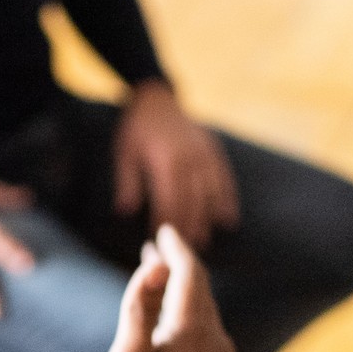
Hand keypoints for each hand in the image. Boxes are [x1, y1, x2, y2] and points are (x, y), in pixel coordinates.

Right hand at [99, 225, 237, 351]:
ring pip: (205, 317)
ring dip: (184, 296)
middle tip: (158, 251)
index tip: (164, 232)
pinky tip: (176, 334)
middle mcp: (216, 345)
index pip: (189, 273)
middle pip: (200, 292)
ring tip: (163, 286)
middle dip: (179, 268)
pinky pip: (207, 340)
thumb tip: (156, 268)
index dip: (174, 249)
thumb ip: (139, 309)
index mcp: (193, 332)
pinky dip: (190, 322)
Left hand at [113, 80, 238, 249]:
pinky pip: (224, 179)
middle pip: (192, 201)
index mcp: (166, 160)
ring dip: (208, 219)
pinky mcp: (213, 151)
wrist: (156, 98)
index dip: (166, 222)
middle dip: (188, 227)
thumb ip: (127, 182)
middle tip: (184, 253)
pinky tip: (228, 220)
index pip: (169, 200)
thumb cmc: (136, 128)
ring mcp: (205, 154)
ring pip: (210, 193)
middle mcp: (190, 158)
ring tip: (204, 242)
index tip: (162, 242)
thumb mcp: (124, 153)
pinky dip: (226, 200)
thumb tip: (124, 211)